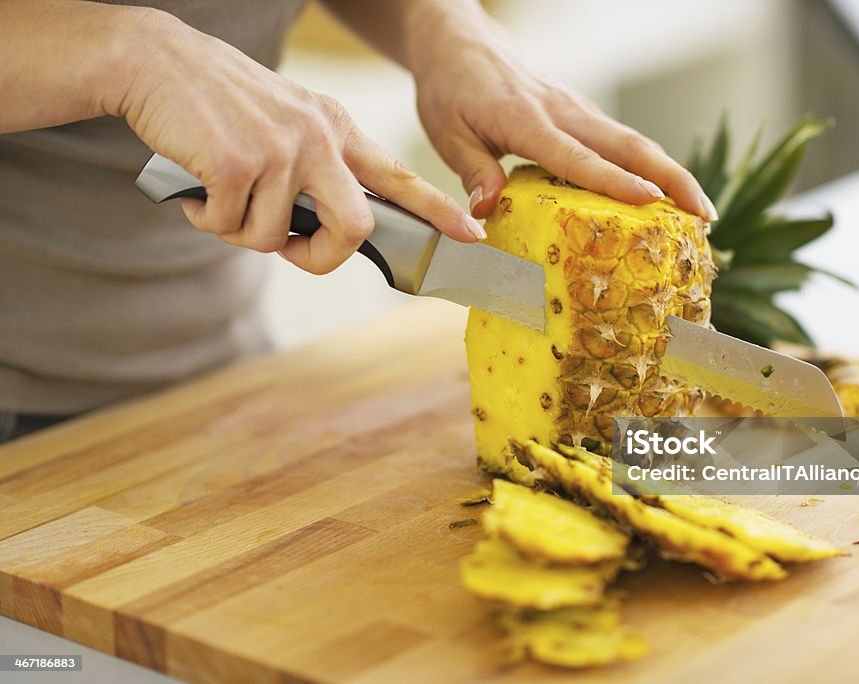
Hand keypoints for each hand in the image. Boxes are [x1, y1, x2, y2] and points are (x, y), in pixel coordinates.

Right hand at [117, 10, 483, 274]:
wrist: (154, 60)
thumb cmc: (219, 102)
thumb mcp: (286, 121)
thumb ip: (315, 169)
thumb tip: (318, 234)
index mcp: (335, 127)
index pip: (398, 175)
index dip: (436, 210)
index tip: (470, 234)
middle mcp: (318, 137)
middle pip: (355, 226)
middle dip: (321, 257)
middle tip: (289, 250)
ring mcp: (281, 149)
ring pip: (275, 237)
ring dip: (239, 230)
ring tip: (218, 194)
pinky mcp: (238, 163)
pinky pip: (228, 227)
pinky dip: (205, 218)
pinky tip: (194, 185)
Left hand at [408, 13, 717, 221]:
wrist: (461, 44)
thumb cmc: (451, 91)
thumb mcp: (447, 134)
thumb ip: (473, 171)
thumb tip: (487, 211)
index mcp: (526, 120)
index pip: (577, 156)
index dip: (614, 181)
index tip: (650, 201)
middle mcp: (562, 112)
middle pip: (628, 145)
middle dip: (671, 179)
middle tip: (704, 215)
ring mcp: (577, 110)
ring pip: (634, 142)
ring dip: (671, 174)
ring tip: (700, 211)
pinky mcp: (581, 114)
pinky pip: (621, 142)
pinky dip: (650, 167)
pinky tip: (666, 194)